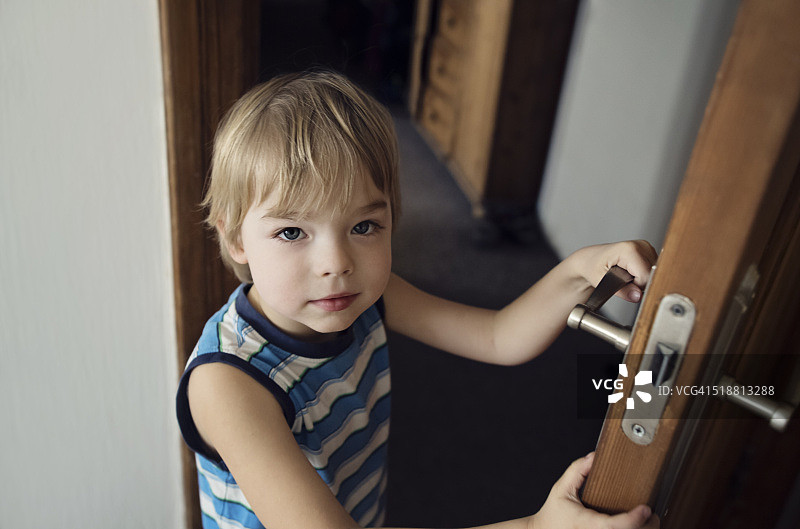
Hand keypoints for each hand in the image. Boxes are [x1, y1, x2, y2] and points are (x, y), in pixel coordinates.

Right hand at [530, 453, 659, 528]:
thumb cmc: (554, 515)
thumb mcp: (561, 490)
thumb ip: (576, 471)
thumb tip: (593, 457)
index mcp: (588, 524)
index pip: (614, 526)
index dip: (633, 519)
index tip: (645, 508)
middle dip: (647, 527)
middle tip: (651, 513)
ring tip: (648, 521)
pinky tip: (638, 527)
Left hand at [569, 240, 657, 302]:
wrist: (590, 260)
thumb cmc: (593, 267)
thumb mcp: (601, 281)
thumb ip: (622, 291)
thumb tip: (638, 296)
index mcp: (630, 249)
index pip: (646, 276)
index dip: (636, 286)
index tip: (623, 284)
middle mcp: (640, 245)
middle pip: (651, 275)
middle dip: (639, 283)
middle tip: (622, 280)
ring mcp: (646, 247)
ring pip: (653, 273)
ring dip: (641, 279)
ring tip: (625, 275)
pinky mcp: (648, 251)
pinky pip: (652, 270)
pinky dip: (643, 275)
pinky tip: (630, 272)